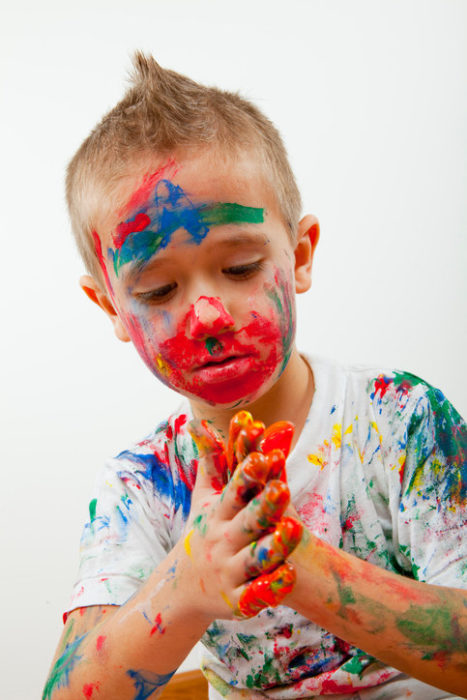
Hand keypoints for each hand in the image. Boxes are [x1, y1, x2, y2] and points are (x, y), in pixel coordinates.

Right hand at [179, 414, 302, 621]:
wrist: (183, 587)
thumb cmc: (204, 531)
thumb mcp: (204, 497)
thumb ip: (211, 460)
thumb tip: (200, 420)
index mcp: (217, 514)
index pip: (233, 491)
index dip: (248, 475)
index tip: (263, 456)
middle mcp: (222, 542)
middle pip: (246, 522)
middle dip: (263, 506)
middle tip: (282, 488)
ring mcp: (229, 572)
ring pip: (254, 559)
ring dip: (273, 545)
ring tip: (294, 528)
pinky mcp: (238, 601)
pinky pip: (256, 596)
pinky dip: (271, 588)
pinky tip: (288, 574)